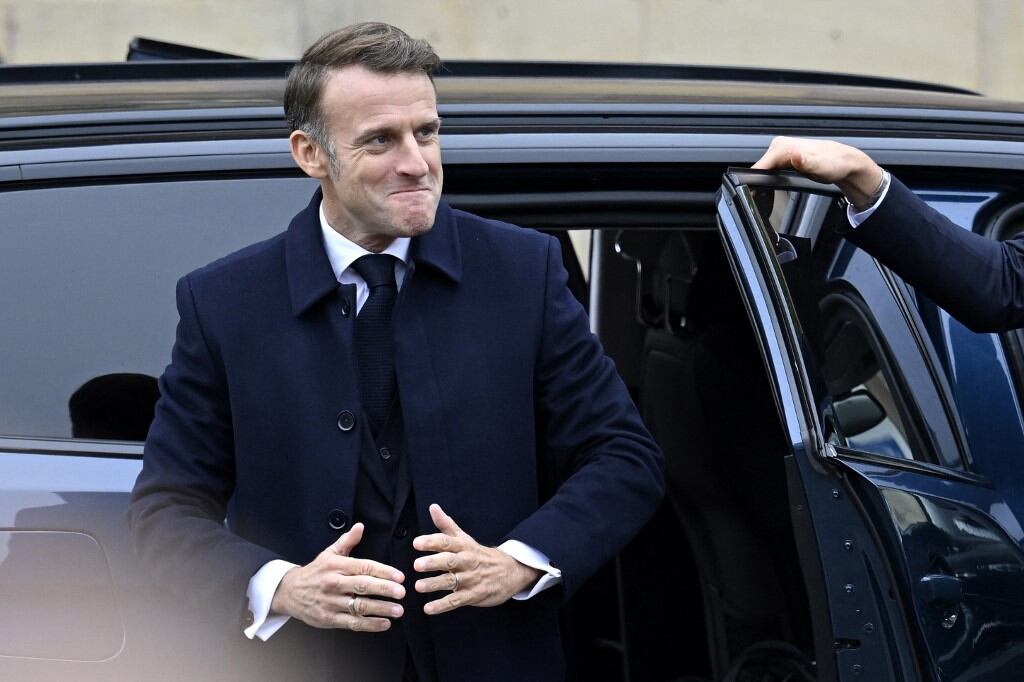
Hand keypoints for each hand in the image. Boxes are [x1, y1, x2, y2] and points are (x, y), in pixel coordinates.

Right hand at [270, 523, 405, 631]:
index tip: (400, 576)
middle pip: (363, 586)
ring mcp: (332, 602)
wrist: (290, 592)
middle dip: (384, 589)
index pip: (363, 567)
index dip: (383, 571)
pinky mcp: (330, 619)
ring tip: (398, 610)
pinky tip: (384, 623)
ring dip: (381, 609)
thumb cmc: (315, 572)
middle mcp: (334, 583)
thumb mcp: (329, 553)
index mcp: (336, 565)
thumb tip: (361, 526)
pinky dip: (370, 625)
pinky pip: (353, 623)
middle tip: (402, 592)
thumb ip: (347, 541)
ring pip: (360, 606)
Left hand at [413, 504, 541, 614]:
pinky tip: (429, 609)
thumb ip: (446, 524)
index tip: (417, 543)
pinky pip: (456, 601)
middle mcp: (467, 562)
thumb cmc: (480, 554)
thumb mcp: (464, 538)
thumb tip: (433, 507)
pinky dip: (442, 605)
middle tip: (417, 565)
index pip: (447, 542)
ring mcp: (470, 579)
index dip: (432, 542)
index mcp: (463, 546)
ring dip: (435, 584)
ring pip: (451, 581)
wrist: (510, 571)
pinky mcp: (473, 595)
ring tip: (419, 586)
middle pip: (449, 561)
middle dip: (433, 562)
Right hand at [753, 136, 884, 209]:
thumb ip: (805, 161)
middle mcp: (780, 146)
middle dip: (758, 182)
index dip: (753, 181)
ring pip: (763, 168)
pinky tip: (774, 184)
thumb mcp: (820, 166)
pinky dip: (768, 177)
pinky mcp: (783, 158)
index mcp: (783, 146)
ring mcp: (781, 152)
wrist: (844, 163)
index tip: (751, 193)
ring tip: (769, 191)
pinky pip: (770, 168)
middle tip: (765, 195)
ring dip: (762, 180)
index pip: (759, 165)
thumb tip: (794, 155)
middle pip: (759, 168)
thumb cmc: (834, 164)